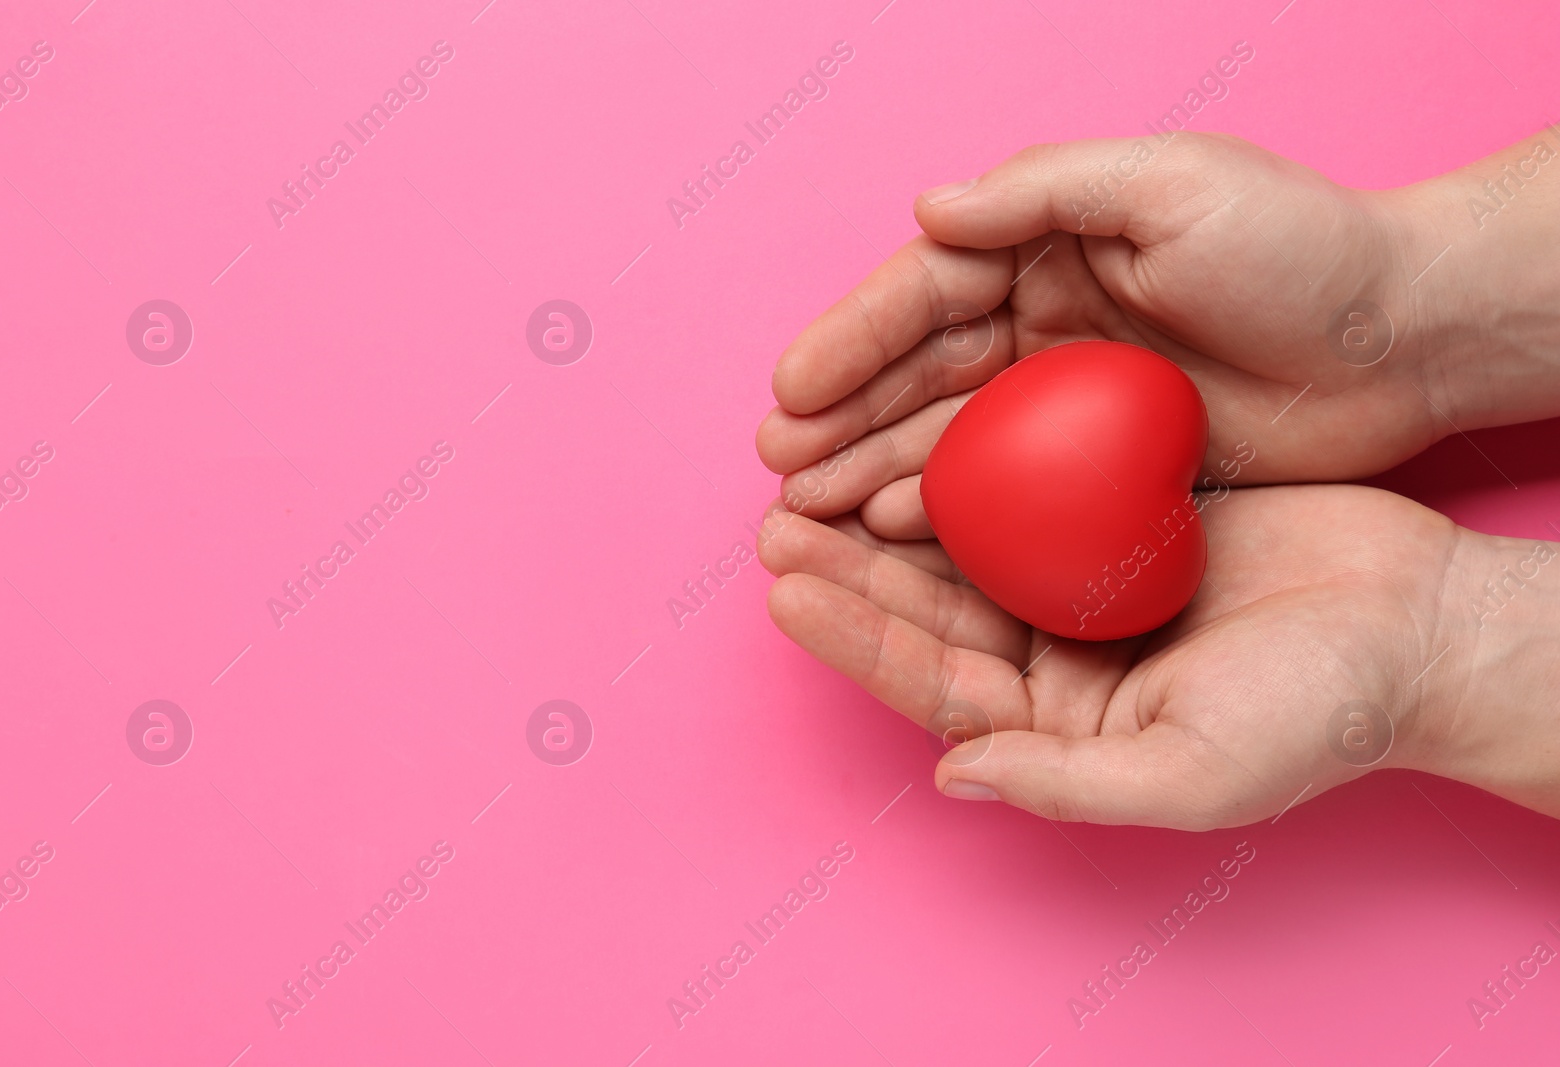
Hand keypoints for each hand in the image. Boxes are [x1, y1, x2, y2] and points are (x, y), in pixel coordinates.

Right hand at [756, 131, 1558, 540]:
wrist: (1401, 337)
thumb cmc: (1299, 245)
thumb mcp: (1174, 185)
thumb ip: (1046, 192)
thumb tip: (930, 211)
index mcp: (1048, 248)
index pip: (926, 293)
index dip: (852, 339)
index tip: (790, 390)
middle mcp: (1042, 322)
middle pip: (916, 372)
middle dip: (841, 417)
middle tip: (778, 468)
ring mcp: (1066, 399)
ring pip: (945, 434)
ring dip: (871, 468)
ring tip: (807, 510)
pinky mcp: (1100, 464)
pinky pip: (1004, 489)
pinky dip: (943, 508)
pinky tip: (893, 529)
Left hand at [759, 480, 1505, 828]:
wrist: (1419, 626)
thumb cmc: (1319, 716)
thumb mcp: (1190, 771)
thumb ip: (1065, 783)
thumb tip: (951, 777)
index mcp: (1054, 729)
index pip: (933, 686)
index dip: (856, 640)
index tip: (784, 593)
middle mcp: (1052, 662)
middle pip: (929, 612)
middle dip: (849, 570)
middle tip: (773, 520)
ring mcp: (1078, 589)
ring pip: (962, 548)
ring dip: (888, 512)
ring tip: (812, 474)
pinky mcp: (1113, 524)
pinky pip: (1027, 489)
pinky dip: (970, 464)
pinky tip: (914, 430)